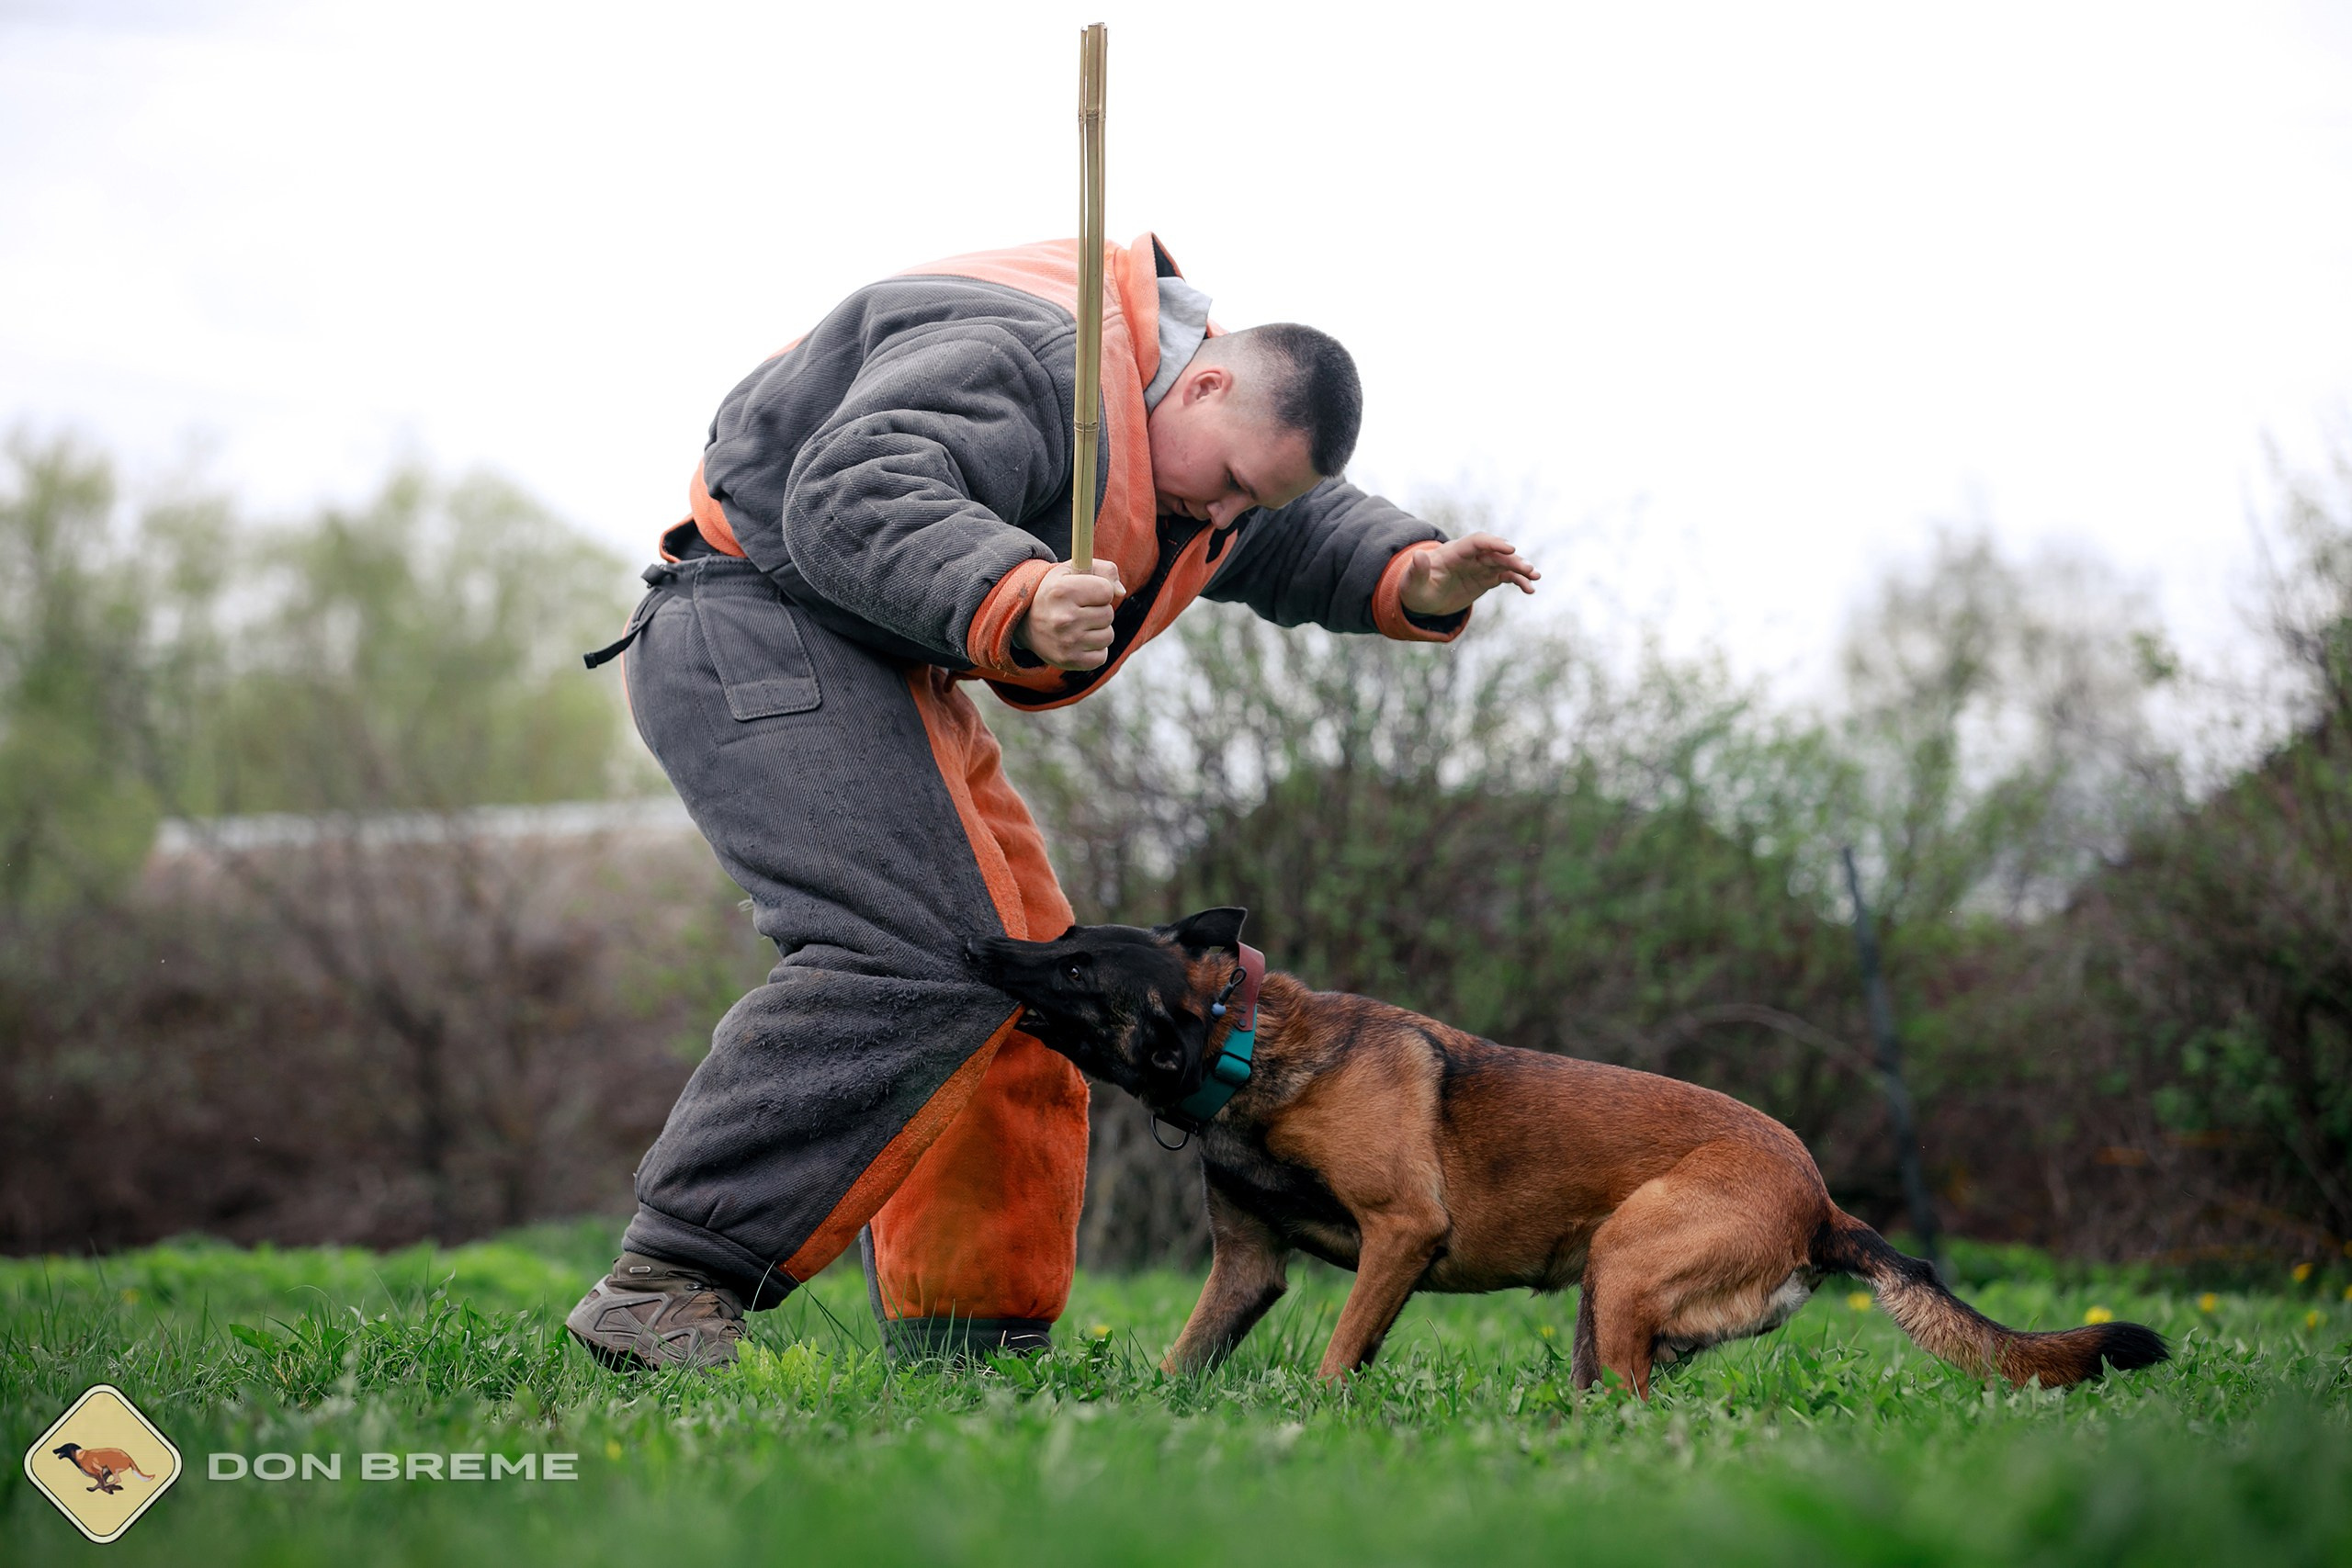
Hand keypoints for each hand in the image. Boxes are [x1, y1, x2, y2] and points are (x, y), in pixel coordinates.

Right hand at [1015, 559, 1126, 669]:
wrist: (1024, 622)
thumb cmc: (1055, 592)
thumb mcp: (1072, 570)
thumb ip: (1103, 570)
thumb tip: (1121, 592)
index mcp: (1063, 591)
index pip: (1106, 591)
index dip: (1101, 590)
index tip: (1087, 592)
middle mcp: (1064, 618)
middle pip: (1108, 614)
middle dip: (1099, 610)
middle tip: (1080, 610)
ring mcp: (1067, 642)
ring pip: (1108, 636)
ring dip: (1098, 630)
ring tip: (1079, 625)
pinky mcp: (1069, 661)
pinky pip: (1101, 656)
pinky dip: (1095, 650)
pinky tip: (1080, 641)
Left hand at [1397, 533, 1540, 616]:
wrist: (1422, 599)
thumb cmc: (1414, 589)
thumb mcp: (1411, 584)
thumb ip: (1416, 571)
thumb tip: (1418, 555)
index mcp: (1453, 553)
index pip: (1476, 542)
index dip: (1493, 543)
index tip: (1510, 548)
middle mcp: (1469, 557)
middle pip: (1495, 553)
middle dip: (1512, 559)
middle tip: (1528, 570)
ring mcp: (1479, 567)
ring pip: (1504, 563)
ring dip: (1520, 569)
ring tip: (1535, 578)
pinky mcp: (1486, 578)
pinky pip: (1506, 576)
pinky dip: (1519, 581)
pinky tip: (1530, 589)